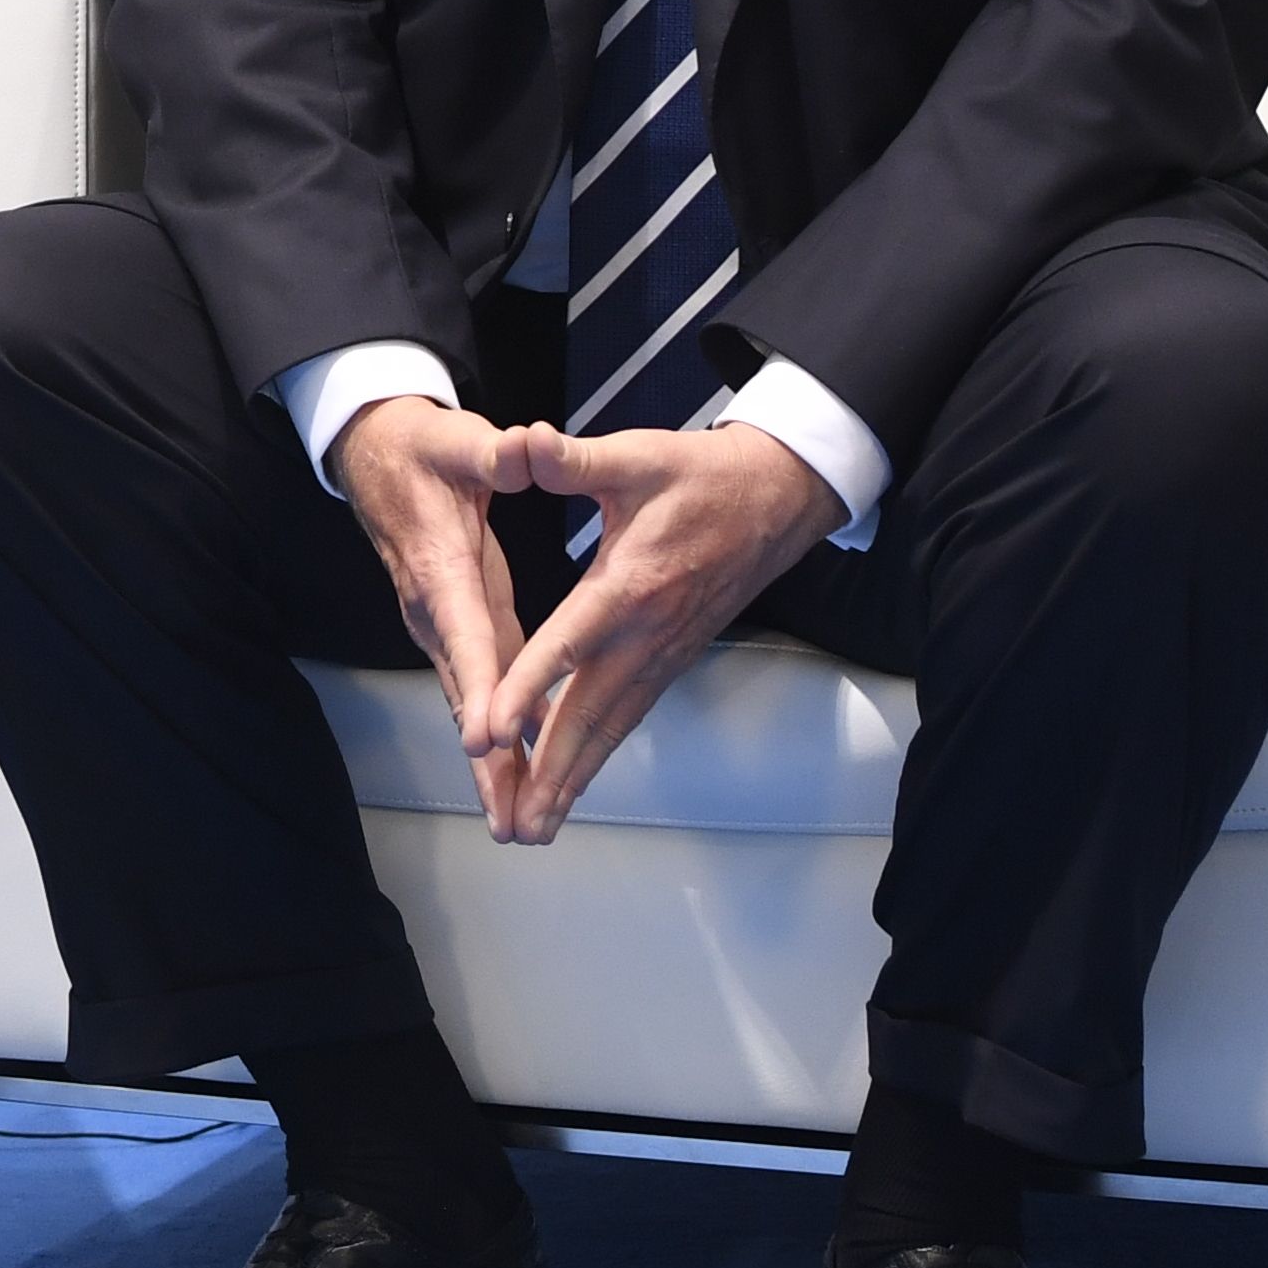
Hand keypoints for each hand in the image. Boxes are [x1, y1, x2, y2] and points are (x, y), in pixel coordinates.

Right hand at [336, 395, 548, 829]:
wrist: (376, 456)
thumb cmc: (421, 448)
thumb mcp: (456, 438)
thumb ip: (491, 451)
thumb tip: (523, 447)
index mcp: (440, 565)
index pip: (463, 632)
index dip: (477, 686)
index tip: (487, 740)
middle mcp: (434, 609)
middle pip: (463, 693)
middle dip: (487, 760)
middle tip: (510, 817)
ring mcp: (440, 624)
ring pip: (468, 702)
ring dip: (491, 765)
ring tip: (517, 820)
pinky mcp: (455, 627)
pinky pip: (477, 689)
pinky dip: (497, 737)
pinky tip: (520, 774)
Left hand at [470, 421, 838, 845]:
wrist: (776, 498)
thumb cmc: (701, 476)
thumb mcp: (635, 456)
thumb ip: (573, 460)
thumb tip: (524, 441)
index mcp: (628, 586)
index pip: (568, 645)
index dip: (527, 688)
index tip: (491, 731)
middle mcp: (646, 633)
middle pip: (589, 715)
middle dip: (550, 772)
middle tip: (516, 824)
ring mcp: (662, 653)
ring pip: (611, 728)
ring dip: (574, 778)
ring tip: (538, 827)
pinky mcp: (671, 659)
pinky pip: (628, 717)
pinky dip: (598, 755)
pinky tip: (575, 781)